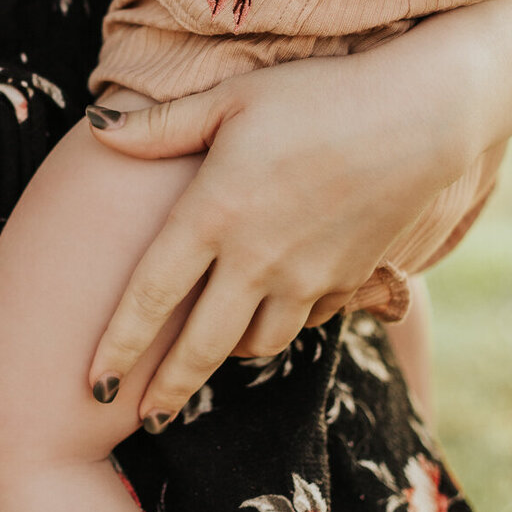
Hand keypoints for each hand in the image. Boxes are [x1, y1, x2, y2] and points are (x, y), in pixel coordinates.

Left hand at [86, 56, 468, 426]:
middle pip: (201, 346)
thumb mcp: (230, 98)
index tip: (93, 385)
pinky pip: (304, 322)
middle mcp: (256, 259)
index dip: (118, 346)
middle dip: (168, 389)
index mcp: (214, 213)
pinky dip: (280, 327)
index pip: (151, 296)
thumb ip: (160, 125)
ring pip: (256, 343)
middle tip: (144, 417)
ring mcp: (306, 277)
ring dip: (226, 356)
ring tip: (207, 358)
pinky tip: (271, 315)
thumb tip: (96, 129)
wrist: (418, 115)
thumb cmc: (315, 94)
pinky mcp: (347, 280)